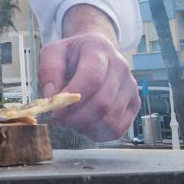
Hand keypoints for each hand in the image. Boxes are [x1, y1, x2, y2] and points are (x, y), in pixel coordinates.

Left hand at [37, 4, 139, 141]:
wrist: (95, 51)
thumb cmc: (71, 54)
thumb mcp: (52, 53)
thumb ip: (49, 72)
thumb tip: (52, 97)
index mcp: (98, 49)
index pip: (92, 78)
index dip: (73, 99)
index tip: (56, 112)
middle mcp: (120, 67)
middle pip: (102, 102)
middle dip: (77, 118)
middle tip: (60, 121)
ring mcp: (130, 86)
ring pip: (111, 118)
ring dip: (87, 127)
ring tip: (71, 122)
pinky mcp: (134, 102)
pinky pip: (119, 128)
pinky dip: (99, 134)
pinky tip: (85, 127)